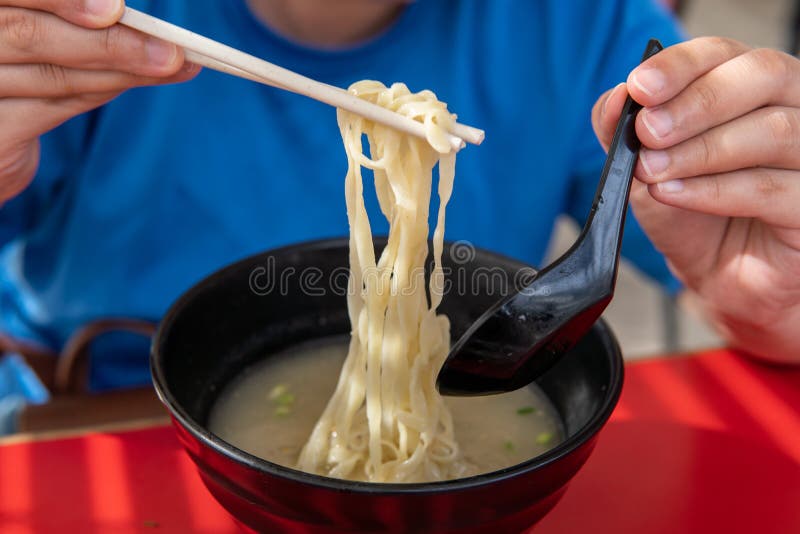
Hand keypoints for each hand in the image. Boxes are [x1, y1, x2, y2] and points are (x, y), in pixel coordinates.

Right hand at [0, 0, 198, 201]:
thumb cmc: (14, 68)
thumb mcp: (33, 32)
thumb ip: (76, 20)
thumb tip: (146, 24)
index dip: (62, 1)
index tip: (115, 9)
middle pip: (29, 33)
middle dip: (107, 42)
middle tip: (170, 51)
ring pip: (51, 74)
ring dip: (120, 70)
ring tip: (172, 65)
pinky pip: (50, 109)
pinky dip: (100, 91)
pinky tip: (135, 80)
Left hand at [592, 37, 799, 363]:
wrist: (715, 275)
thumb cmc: (690, 212)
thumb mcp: (643, 168)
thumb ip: (623, 131)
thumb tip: (614, 99)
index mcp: (749, 87)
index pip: (724, 54)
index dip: (680, 66)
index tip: (639, 87)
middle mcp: (791, 108)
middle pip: (761, 76)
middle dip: (695, 103)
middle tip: (648, 131)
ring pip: (771, 131)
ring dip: (700, 151)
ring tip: (653, 171)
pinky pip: (769, 189)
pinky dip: (713, 190)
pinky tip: (675, 194)